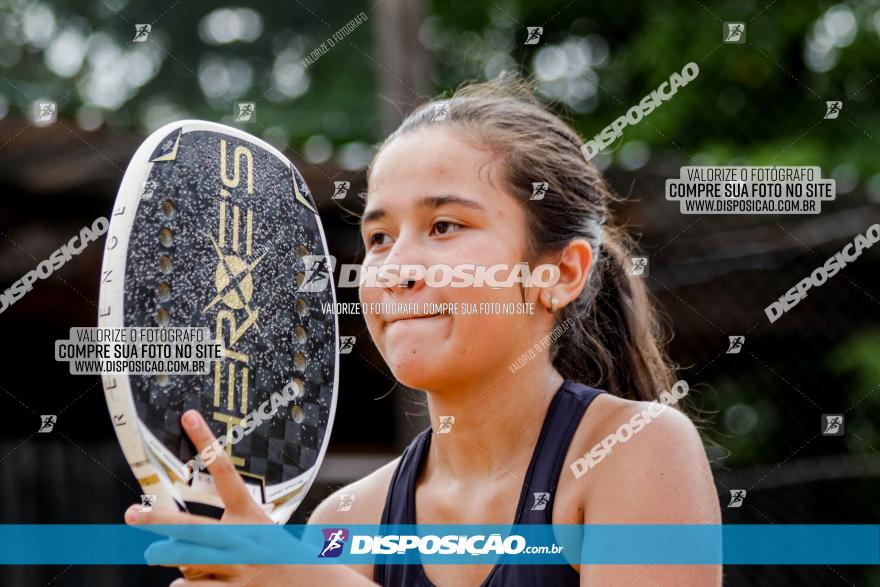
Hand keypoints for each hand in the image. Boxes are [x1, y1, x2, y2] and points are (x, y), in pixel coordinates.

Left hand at [124, 409, 311, 584]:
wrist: (316, 586)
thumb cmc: (276, 555)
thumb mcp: (258, 531)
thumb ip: (219, 533)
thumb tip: (172, 554)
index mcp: (250, 514)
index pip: (227, 473)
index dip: (207, 444)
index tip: (189, 417)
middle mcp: (244, 538)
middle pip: (193, 526)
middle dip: (158, 520)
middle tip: (131, 513)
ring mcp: (240, 567)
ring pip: (185, 561)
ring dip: (167, 558)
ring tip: (156, 554)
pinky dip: (184, 584)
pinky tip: (195, 581)